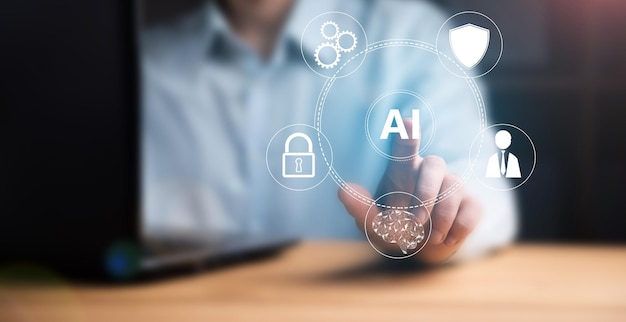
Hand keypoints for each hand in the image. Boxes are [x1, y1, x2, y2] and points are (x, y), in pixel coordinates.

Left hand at [338, 119, 482, 262]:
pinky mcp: (470, 204)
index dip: (407, 136)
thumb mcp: (375, 224)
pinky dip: (461, 226)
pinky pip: (473, 207)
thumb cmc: (394, 227)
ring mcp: (452, 187)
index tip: (408, 122)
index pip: (404, 148)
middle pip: (435, 164)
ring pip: (455, 187)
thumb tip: (342, 190)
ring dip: (443, 216)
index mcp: (402, 172)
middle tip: (415, 221)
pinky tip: (448, 239)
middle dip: (426, 193)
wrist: (421, 250)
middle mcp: (428, 173)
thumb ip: (361, 208)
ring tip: (431, 238)